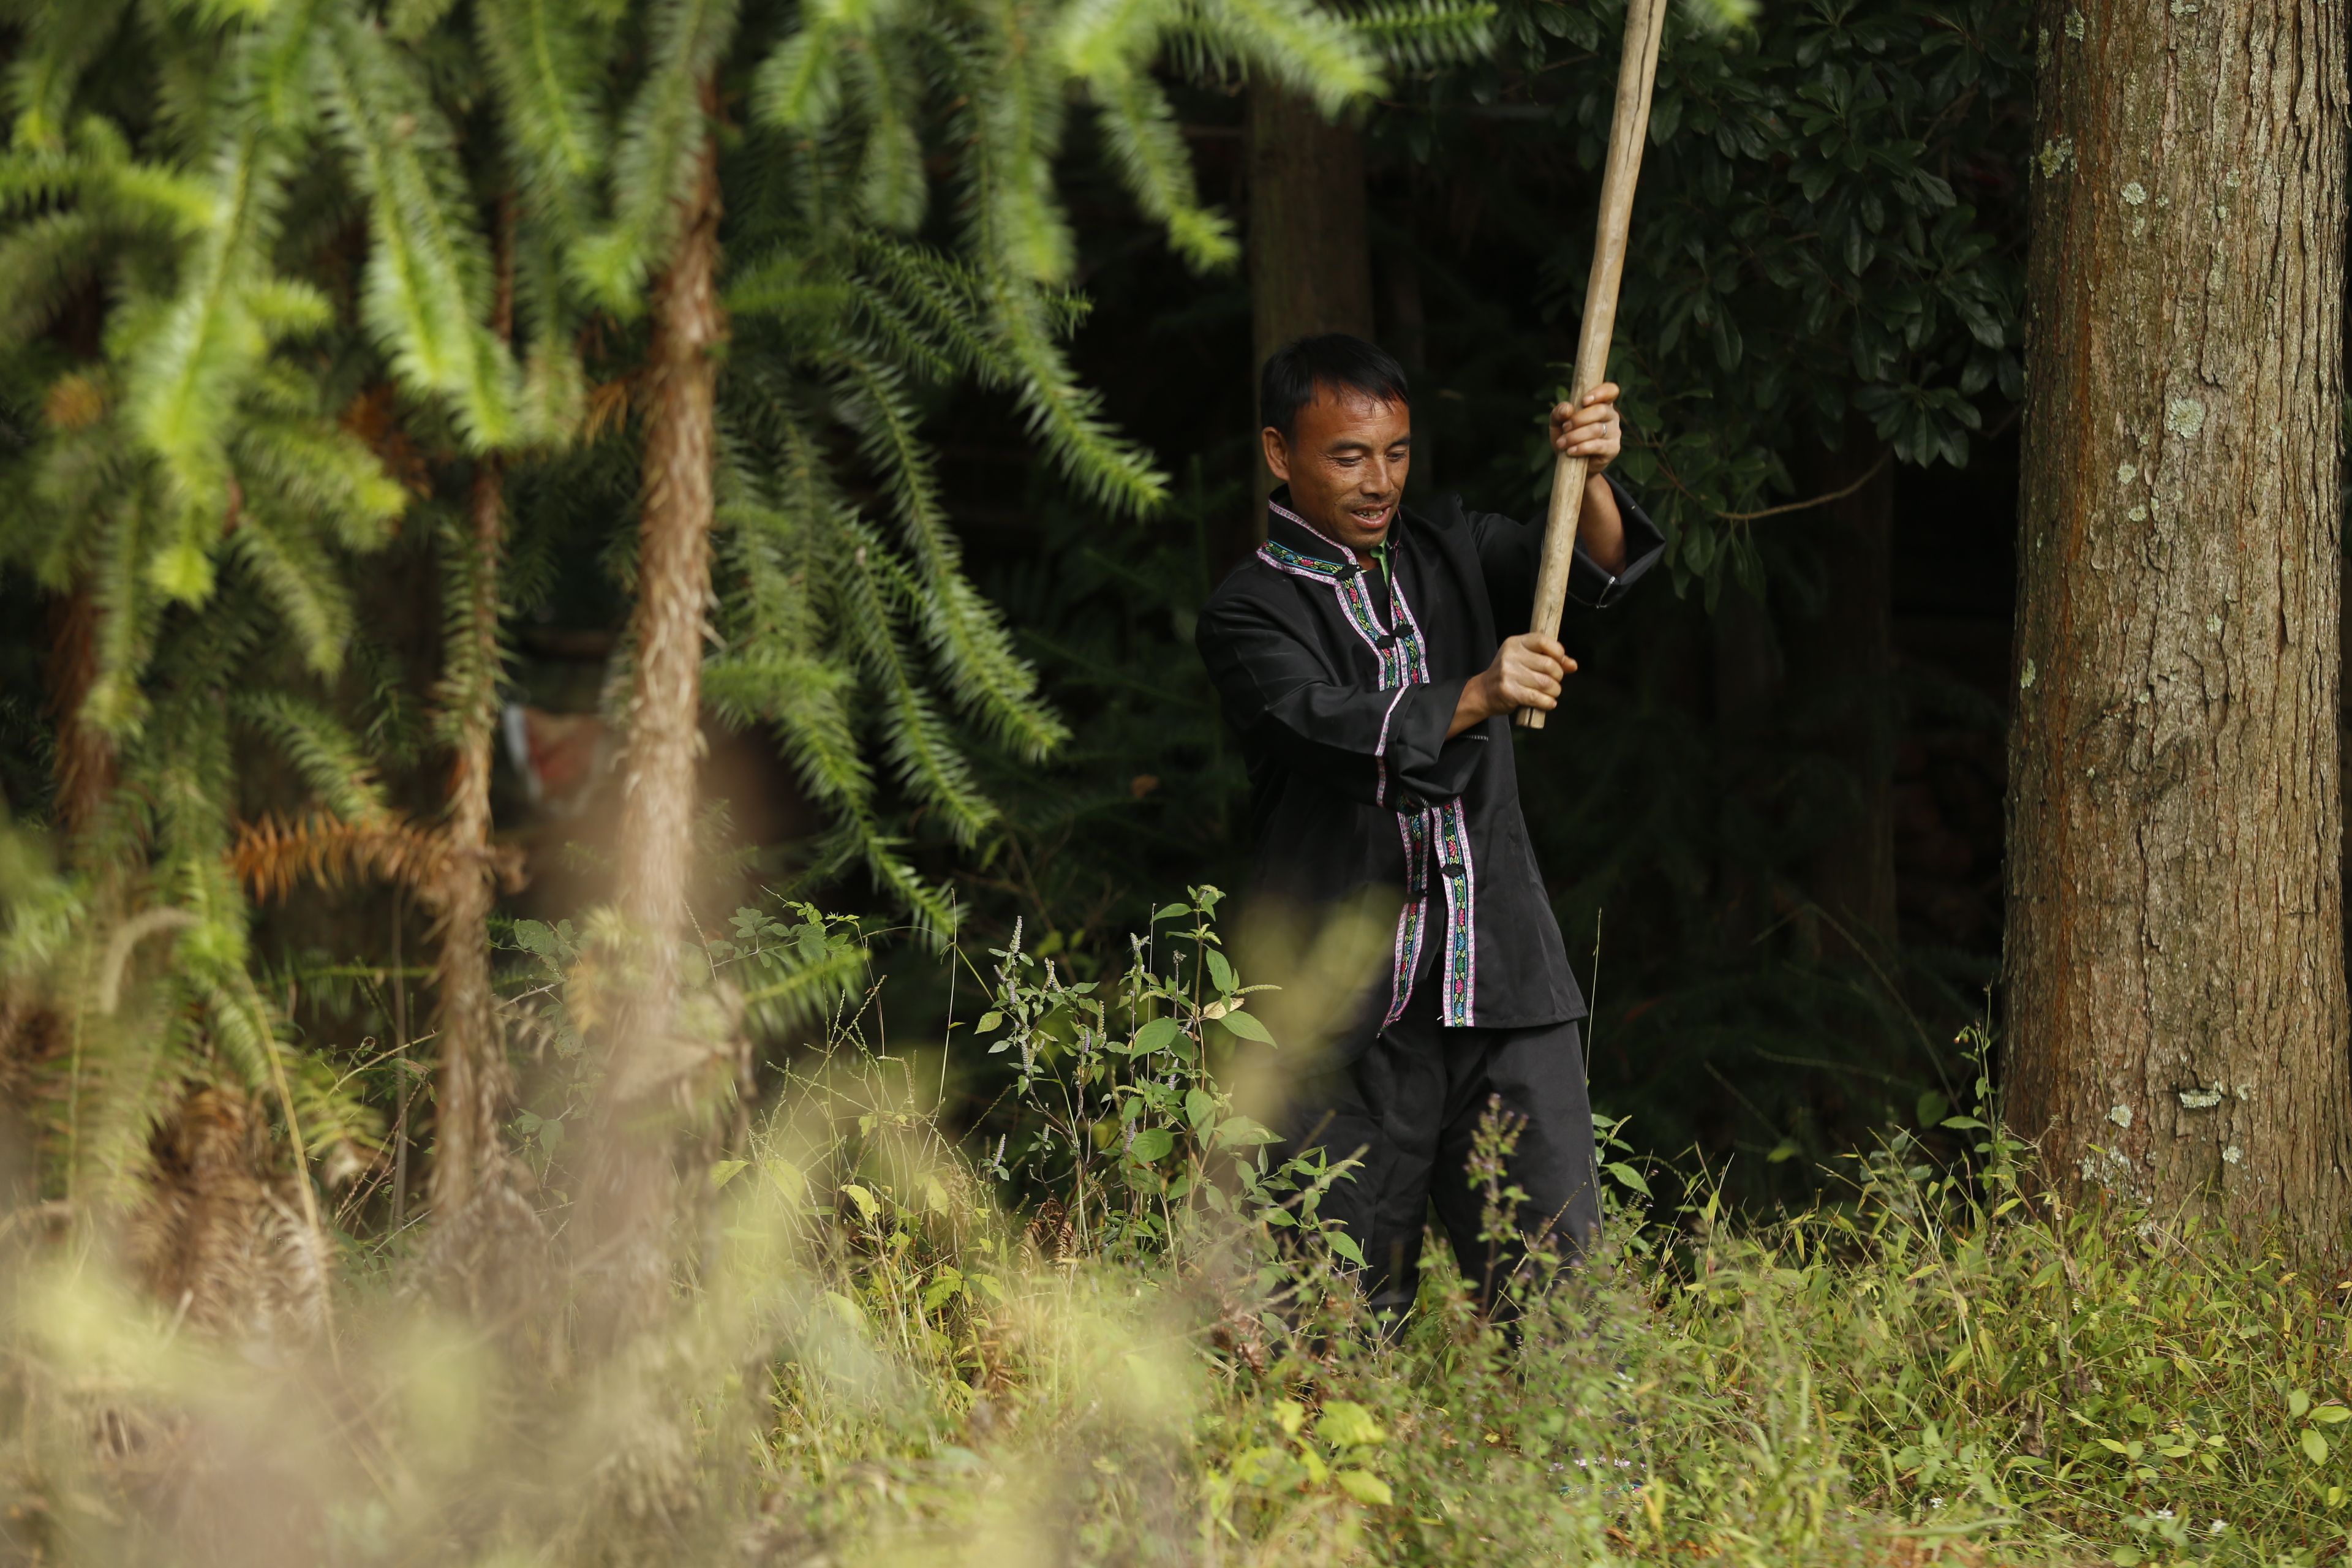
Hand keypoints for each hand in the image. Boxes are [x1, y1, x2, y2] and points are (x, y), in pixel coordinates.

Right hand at [1452, 634, 1576, 734]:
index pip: (1543, 640)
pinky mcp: (1509, 691)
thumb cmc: (1509, 674)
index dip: (1558, 652)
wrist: (1484, 692)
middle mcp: (1511, 655)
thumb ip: (1550, 659)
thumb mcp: (1526, 660)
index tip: (1560, 662)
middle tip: (1554, 682)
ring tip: (1551, 693)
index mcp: (1516, 643)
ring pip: (1546, 683)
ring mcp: (1508, 673)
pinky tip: (1548, 703)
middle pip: (1549, 665)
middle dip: (1558, 677)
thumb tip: (1572, 665)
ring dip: (1555, 691)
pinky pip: (1537, 697)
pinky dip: (1548, 703)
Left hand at [1549, 382, 1623, 474]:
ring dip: (1575, 436)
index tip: (1584, 401)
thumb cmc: (1567, 437)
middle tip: (1565, 427)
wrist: (1572, 464)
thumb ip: (1559, 412)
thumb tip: (1567, 409)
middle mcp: (1611, 416)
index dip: (1600, 392)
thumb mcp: (1558, 423)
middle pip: (1601, 410)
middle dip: (1579, 419)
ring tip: (1562, 443)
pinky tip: (1570, 451)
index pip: (1611, 390)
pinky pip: (1598, 445)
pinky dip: (1581, 447)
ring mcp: (1615, 432)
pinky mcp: (1613, 449)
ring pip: (1597, 429)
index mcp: (1602, 404)